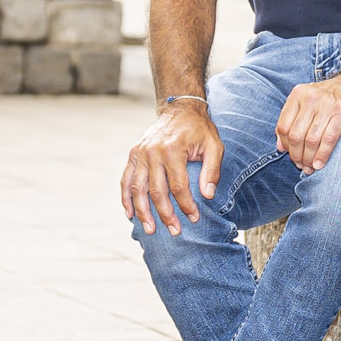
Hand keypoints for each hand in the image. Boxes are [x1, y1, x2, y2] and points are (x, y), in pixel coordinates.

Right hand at [122, 99, 222, 235]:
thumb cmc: (199, 130)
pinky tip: (130, 215)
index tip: (194, 218)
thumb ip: (212, 170)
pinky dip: (126, 198)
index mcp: (173, 150)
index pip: (178, 186)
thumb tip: (207, 196)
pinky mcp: (133, 154)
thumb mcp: (214, 145)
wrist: (180, 109)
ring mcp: (140, 154)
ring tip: (150, 229)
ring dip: (142, 212)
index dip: (186, 205)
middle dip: (165, 214)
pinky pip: (126, 180)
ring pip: (137, 189)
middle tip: (174, 231)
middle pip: (156, 191)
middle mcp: (153, 152)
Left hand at [275, 67, 340, 171]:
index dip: (285, 145)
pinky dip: (323, 155)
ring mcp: (327, 105)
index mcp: (298, 94)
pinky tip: (320, 164)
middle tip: (302, 165)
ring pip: (311, 140)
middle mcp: (311, 98)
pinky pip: (329, 139)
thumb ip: (291, 121)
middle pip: (296, 136)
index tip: (291, 155)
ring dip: (309, 159)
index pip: (283, 126)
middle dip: (297, 156)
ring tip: (311, 167)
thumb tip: (280, 147)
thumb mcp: (307, 101)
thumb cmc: (330, 96)